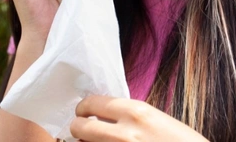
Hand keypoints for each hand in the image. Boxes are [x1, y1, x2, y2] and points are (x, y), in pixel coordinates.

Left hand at [71, 96, 208, 141]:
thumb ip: (130, 117)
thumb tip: (103, 117)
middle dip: (78, 128)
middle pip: (79, 126)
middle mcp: (124, 132)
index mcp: (136, 112)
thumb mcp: (158, 121)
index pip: (92, 103)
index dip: (84, 108)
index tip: (84, 112)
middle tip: (82, 130)